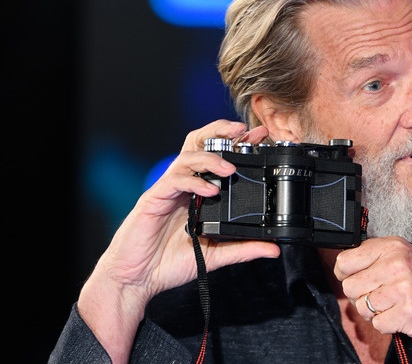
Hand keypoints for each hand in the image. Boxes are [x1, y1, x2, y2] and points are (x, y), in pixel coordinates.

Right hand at [78, 119, 280, 363]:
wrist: (137, 280)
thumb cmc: (169, 263)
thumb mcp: (215, 255)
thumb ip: (243, 249)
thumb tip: (274, 249)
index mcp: (197, 192)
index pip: (217, 156)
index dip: (237, 143)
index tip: (260, 136)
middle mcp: (184, 186)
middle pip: (198, 143)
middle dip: (220, 131)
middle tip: (244, 131)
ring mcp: (168, 190)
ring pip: (187, 157)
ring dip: (210, 158)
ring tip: (230, 168)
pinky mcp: (154, 199)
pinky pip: (173, 181)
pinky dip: (193, 182)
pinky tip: (210, 190)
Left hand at [333, 236, 411, 362]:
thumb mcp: (404, 255)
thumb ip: (376, 257)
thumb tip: (343, 266)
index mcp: (392, 247)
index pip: (345, 260)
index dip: (345, 274)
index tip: (354, 279)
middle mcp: (396, 264)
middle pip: (350, 287)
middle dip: (360, 297)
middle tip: (379, 297)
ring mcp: (403, 289)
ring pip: (362, 307)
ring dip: (374, 313)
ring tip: (393, 306)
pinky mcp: (407, 313)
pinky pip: (378, 324)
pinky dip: (387, 325)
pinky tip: (401, 316)